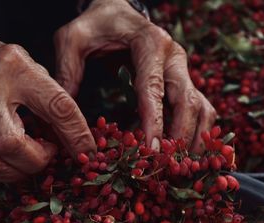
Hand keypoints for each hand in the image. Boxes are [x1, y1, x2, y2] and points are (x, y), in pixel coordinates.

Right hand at [0, 36, 95, 181]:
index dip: (76, 134)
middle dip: (37, 161)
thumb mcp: (23, 62)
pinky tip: (1, 161)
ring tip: (24, 158)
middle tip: (45, 153)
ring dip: (16, 172)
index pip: (55, 105)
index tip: (88, 152)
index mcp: (13, 68)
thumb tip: (72, 133)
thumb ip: (48, 93)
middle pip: (12, 144)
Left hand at [54, 0, 216, 151]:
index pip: (154, 88)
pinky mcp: (182, 80)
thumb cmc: (96, 24)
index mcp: (150, 43)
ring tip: (179, 167)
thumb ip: (67, 71)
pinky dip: (196, 133)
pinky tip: (184, 153)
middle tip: (165, 166)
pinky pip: (199, 109)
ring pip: (201, 108)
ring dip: (194, 139)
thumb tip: (62, 114)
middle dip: (178, 136)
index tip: (150, 150)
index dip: (154, 121)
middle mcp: (173, 57)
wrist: (116, 12)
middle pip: (187, 101)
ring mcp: (182, 69)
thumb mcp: (73, 39)